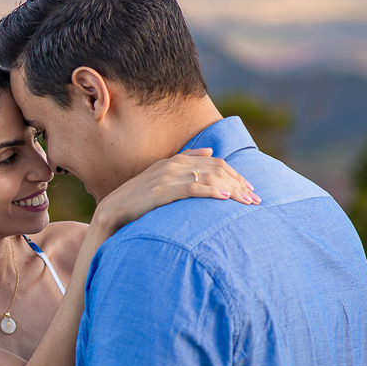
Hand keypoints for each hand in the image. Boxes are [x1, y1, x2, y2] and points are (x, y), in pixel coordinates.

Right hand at [95, 148, 258, 233]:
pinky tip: (226, 198)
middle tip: (255, 200)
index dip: (236, 175)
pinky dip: (212, 191)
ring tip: (246, 202)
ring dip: (232, 189)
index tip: (250, 190)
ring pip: (208, 176)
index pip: (215, 162)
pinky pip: (192, 188)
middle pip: (216, 168)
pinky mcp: (161, 191)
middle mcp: (172, 165)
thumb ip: (184, 163)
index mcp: (174, 160)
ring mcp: (166, 177)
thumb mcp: (160, 179)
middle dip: (239, 183)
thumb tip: (210, 152)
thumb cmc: (137, 201)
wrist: (111, 213)